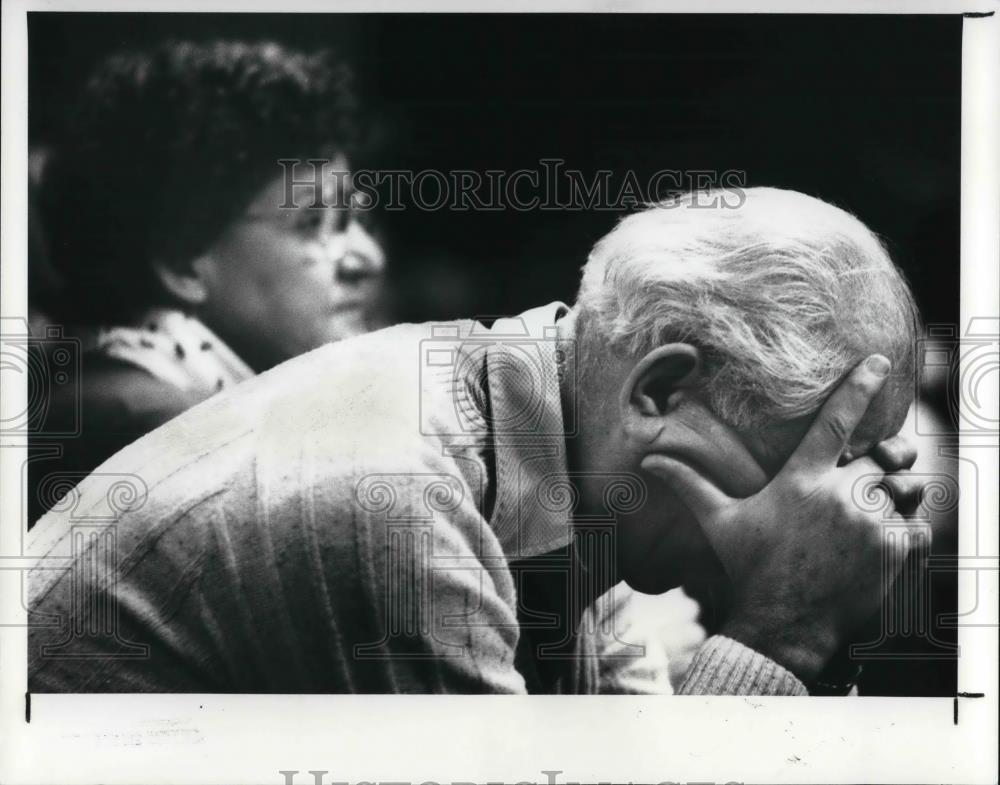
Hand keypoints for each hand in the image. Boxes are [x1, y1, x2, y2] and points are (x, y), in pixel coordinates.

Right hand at [641, 355, 932, 680]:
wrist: (783, 625)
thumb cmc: (750, 567)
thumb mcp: (719, 521)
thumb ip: (690, 483)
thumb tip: (648, 459)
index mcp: (802, 479)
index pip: (837, 419)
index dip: (859, 385)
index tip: (877, 361)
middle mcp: (840, 495)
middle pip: (881, 455)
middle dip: (882, 460)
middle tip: (868, 475)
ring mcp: (870, 523)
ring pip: (903, 490)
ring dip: (893, 498)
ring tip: (870, 514)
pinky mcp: (893, 551)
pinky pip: (916, 526)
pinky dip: (904, 531)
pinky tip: (876, 545)